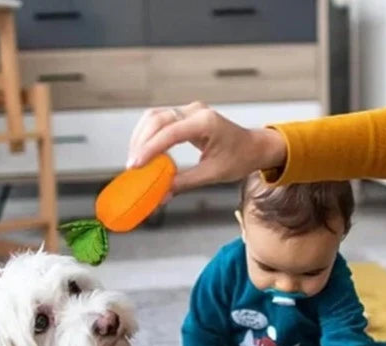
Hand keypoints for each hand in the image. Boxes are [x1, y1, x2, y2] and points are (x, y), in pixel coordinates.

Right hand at [126, 102, 287, 194]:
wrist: (253, 146)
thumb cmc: (239, 159)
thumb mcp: (213, 174)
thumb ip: (185, 182)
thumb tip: (161, 195)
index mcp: (205, 122)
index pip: (170, 132)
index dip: (150, 149)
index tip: (136, 165)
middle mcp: (195, 111)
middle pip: (157, 118)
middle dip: (141, 142)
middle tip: (132, 166)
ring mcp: (189, 110)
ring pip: (155, 116)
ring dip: (141, 137)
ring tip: (135, 160)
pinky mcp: (185, 115)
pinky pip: (161, 120)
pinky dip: (149, 135)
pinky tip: (144, 152)